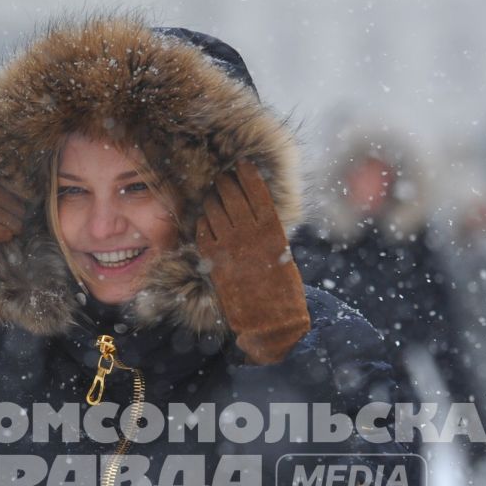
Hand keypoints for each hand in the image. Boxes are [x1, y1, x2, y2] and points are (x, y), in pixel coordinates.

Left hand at [195, 160, 309, 363]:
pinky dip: (202, 221)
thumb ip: (270, 229)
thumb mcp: (283, 252)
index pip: (257, 190)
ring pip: (213, 209)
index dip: (247, 174)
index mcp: (272, 229)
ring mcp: (229, 246)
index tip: (242, 164)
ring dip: (211, 200)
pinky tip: (205, 220)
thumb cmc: (283, 289)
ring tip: (212, 198)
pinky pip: (202, 231)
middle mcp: (249, 233)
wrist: (270, 321)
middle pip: (231, 194)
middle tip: (222, 179)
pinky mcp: (213, 261)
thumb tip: (260, 209)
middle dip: (225, 183)